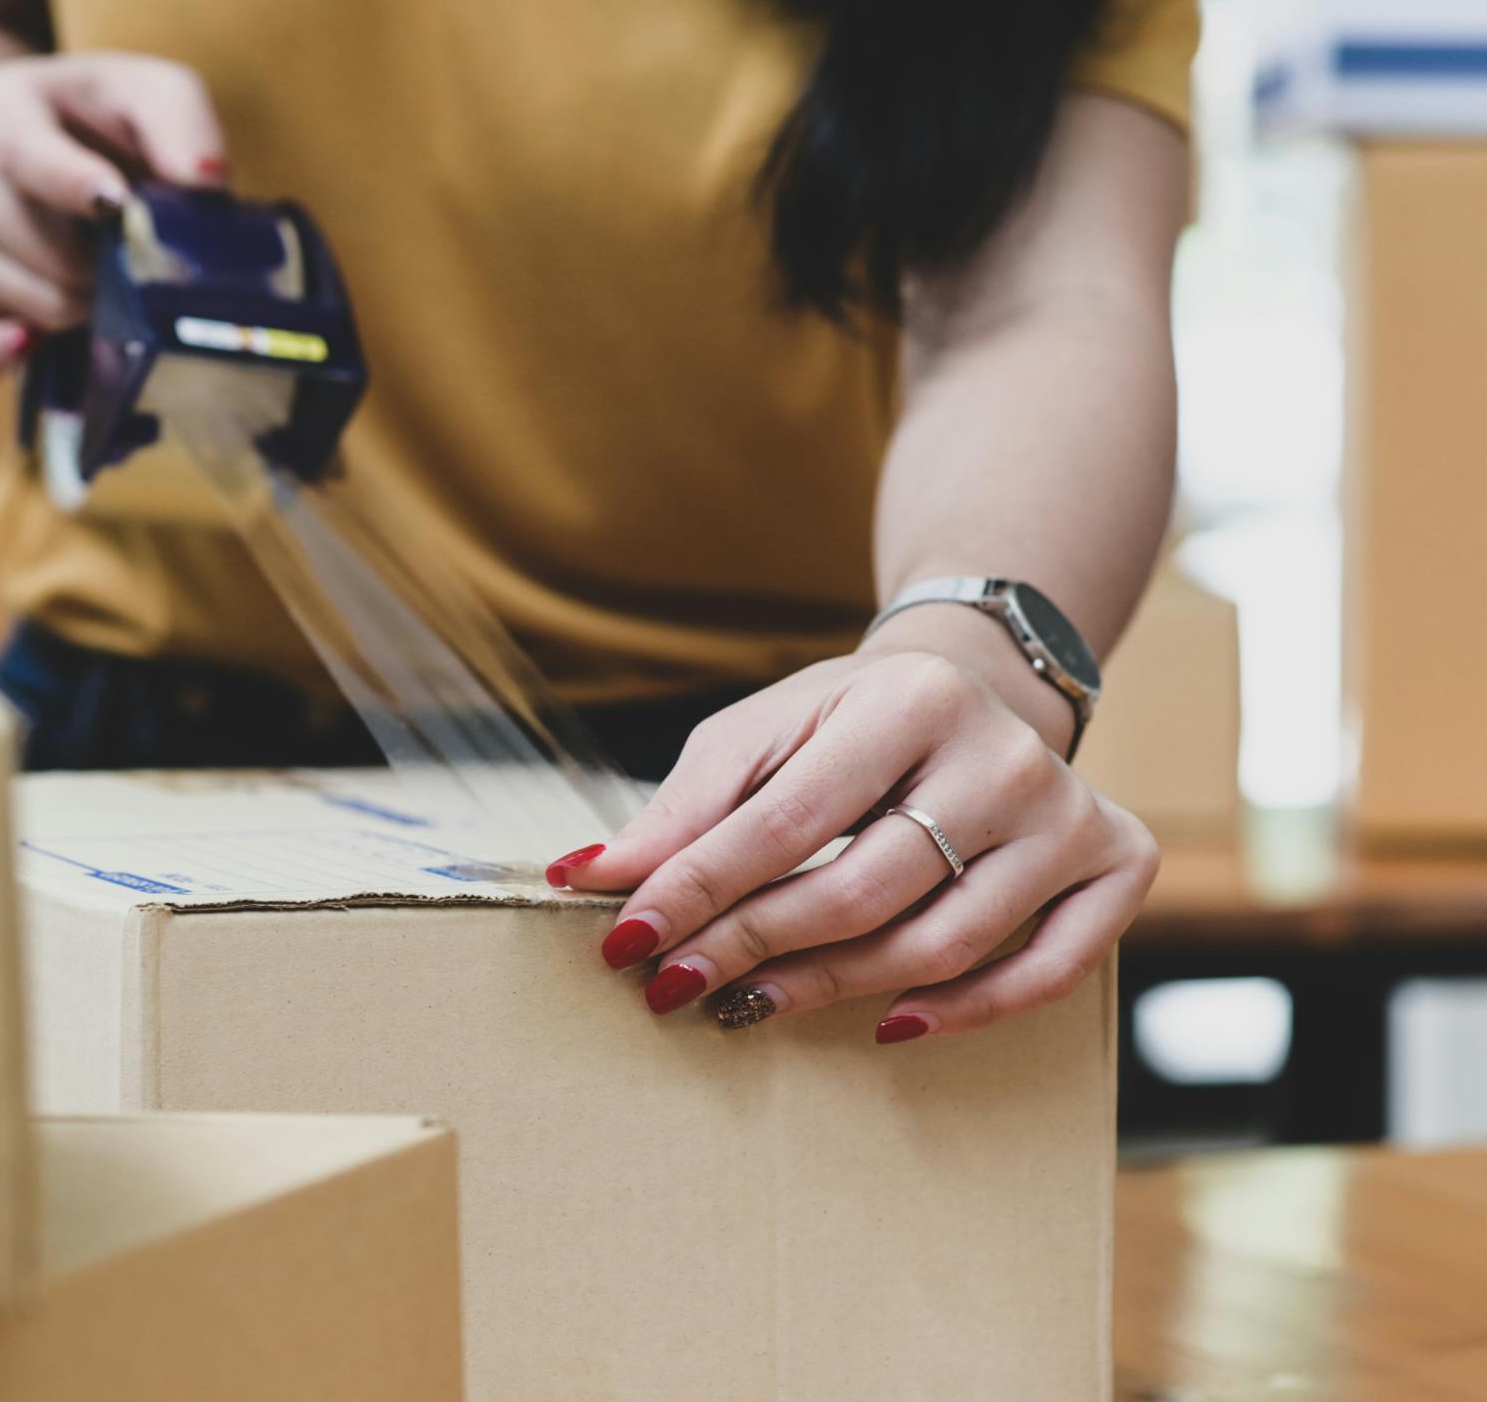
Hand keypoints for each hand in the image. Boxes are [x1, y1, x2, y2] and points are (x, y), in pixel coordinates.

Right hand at [0, 52, 228, 384]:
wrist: (59, 152)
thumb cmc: (110, 123)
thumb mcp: (155, 94)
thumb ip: (182, 122)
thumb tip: (201, 178)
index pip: (19, 148)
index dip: (67, 180)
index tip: (116, 204)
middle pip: (16, 233)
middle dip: (89, 257)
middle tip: (132, 255)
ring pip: (3, 292)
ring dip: (68, 303)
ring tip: (103, 283)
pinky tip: (25, 346)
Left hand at [545, 636, 1156, 1043]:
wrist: (976, 684)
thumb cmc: (846, 722)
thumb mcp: (761, 733)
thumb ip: (684, 808)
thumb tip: (590, 877)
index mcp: (908, 700)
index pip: (787, 819)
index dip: (698, 889)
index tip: (625, 940)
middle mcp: (1002, 756)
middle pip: (863, 890)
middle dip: (752, 946)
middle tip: (674, 988)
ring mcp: (1069, 814)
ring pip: (945, 941)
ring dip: (832, 988)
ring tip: (750, 1004)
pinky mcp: (1118, 862)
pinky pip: (1050, 970)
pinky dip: (966, 1011)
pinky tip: (886, 1024)